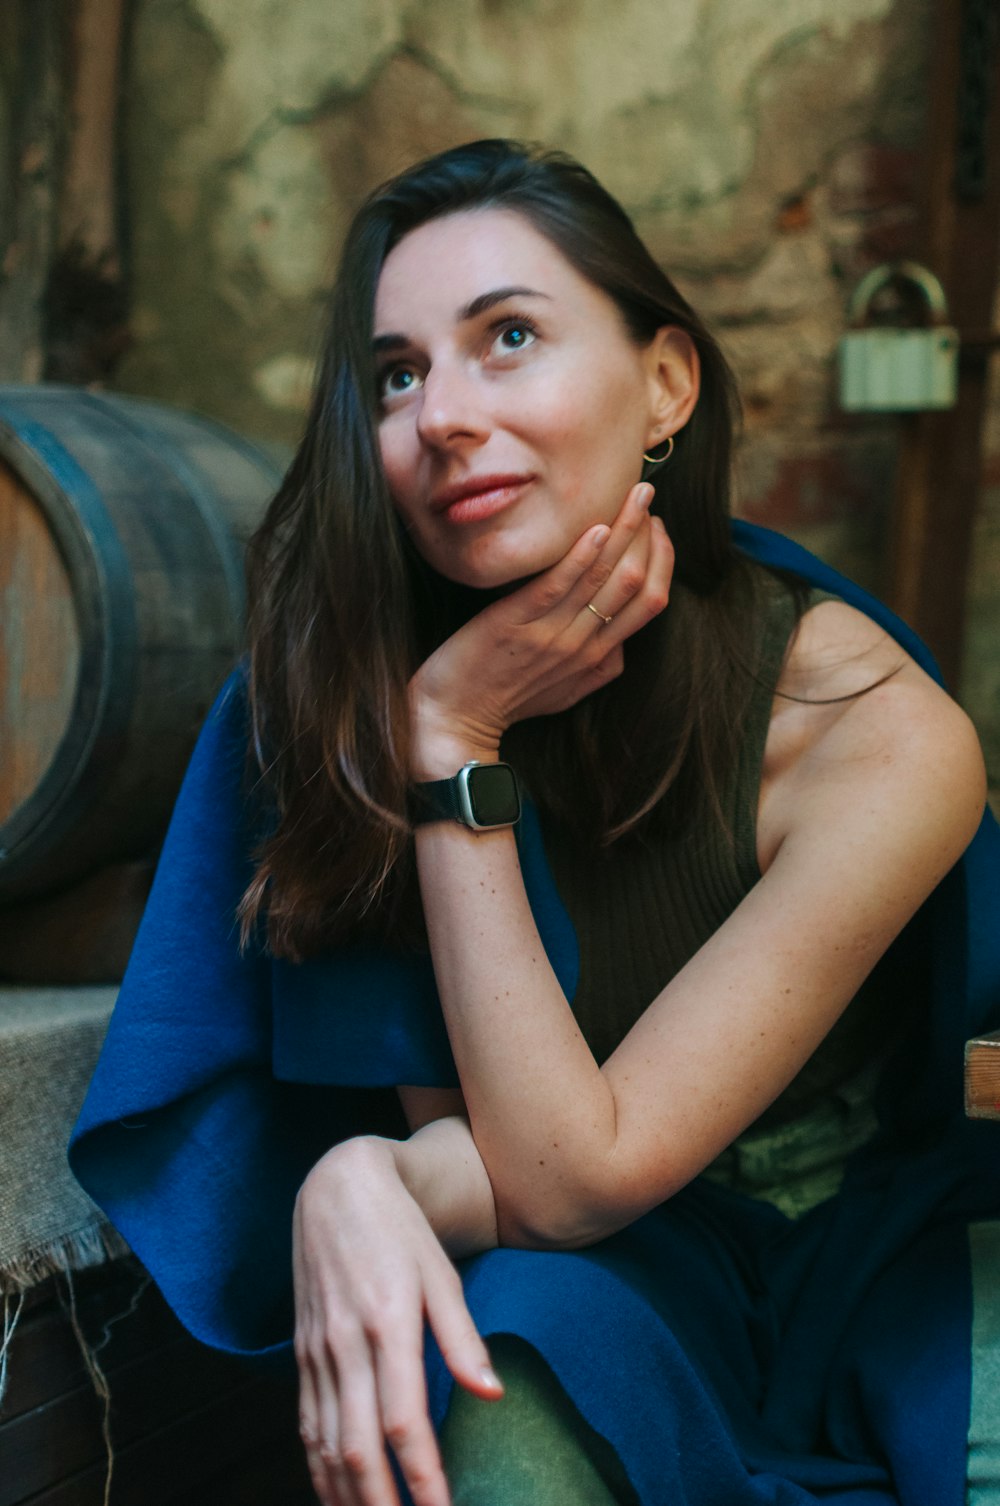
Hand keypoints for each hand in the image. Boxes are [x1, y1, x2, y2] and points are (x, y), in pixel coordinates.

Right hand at [293, 1137, 501, 1505]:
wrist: (337, 1188)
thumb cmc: (400, 1230)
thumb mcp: (441, 1273)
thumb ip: (462, 1338)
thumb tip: (491, 1396)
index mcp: (387, 1324)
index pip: (403, 1422)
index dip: (423, 1476)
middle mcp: (345, 1345)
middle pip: (357, 1448)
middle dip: (382, 1504)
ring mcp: (317, 1351)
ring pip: (325, 1446)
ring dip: (348, 1497)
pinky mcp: (301, 1352)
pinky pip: (306, 1425)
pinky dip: (319, 1469)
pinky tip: (337, 1494)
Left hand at [408, 484, 672, 774]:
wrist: (456, 721)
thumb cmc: (506, 700)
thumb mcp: (565, 692)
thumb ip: (597, 668)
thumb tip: (621, 646)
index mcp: (598, 657)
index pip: (650, 603)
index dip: (662, 561)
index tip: (657, 528)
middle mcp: (583, 645)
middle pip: (635, 585)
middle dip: (648, 535)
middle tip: (646, 495)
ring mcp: (552, 634)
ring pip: (605, 578)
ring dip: (625, 530)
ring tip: (636, 494)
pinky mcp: (517, 624)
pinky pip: (557, 586)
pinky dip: (580, 556)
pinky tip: (596, 527)